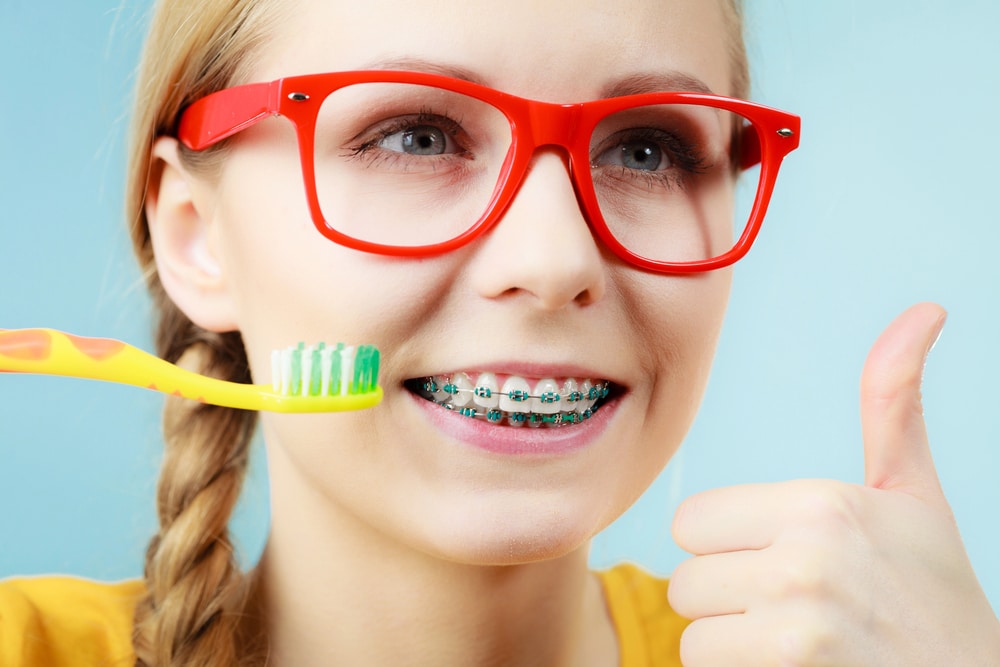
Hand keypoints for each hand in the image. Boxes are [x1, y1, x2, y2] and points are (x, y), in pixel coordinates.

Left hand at [668, 303, 999, 665]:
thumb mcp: (912, 493)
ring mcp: (796, 627)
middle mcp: (804, 560)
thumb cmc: (933, 593)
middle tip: (791, 609)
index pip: (691, 522)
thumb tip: (924, 310)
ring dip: (730, 644)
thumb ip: (893, 402)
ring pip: (692, 633)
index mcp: (820, 504)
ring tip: (794, 644)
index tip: (778, 559)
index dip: (726, 546)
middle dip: (727, 599)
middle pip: (685, 581)